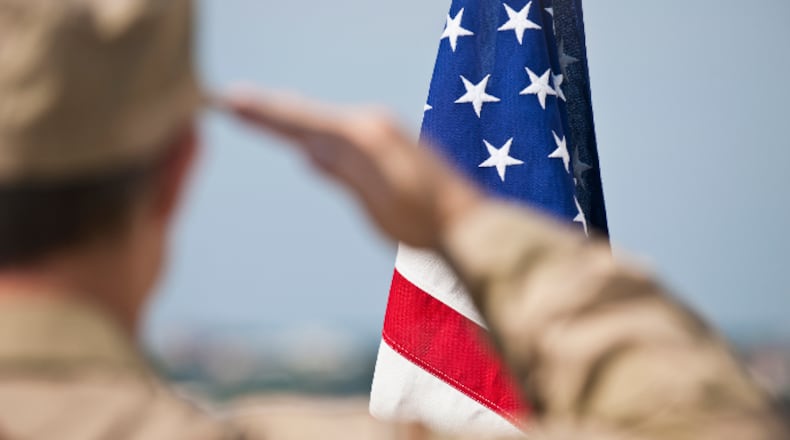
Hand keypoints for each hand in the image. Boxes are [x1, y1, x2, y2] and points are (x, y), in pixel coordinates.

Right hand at [221, 88, 482, 248]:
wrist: (466, 222)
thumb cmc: (424, 221)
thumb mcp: (381, 204)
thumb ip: (345, 175)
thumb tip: (308, 152)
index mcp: (366, 138)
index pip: (304, 122)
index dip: (266, 115)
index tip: (231, 103)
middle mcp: (371, 126)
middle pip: (308, 116)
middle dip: (269, 110)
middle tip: (230, 99)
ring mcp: (379, 133)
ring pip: (321, 122)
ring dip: (287, 117)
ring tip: (250, 108)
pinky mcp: (384, 145)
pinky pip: (337, 133)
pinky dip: (311, 130)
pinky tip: (300, 135)